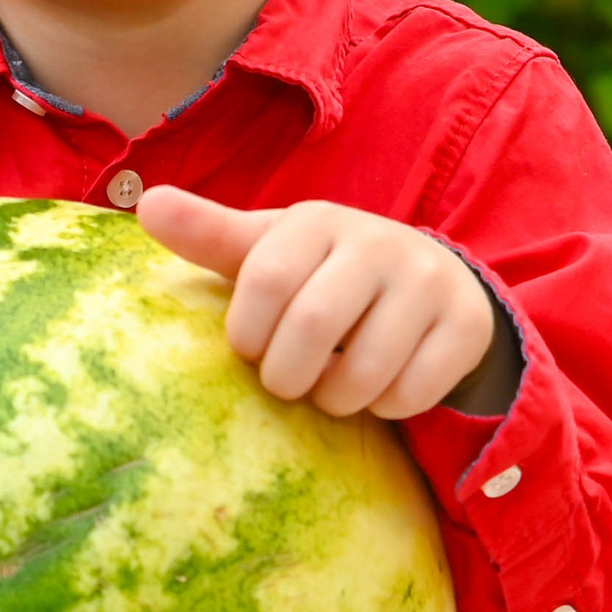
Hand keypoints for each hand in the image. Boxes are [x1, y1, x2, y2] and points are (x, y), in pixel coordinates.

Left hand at [136, 189, 518, 419]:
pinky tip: (380, 388)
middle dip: (288, 375)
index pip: (263, 279)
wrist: (427, 282)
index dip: (248, 333)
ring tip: (329, 387)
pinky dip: (386, 408)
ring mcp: (428, 281)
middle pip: (313, 327)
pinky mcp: (466, 325)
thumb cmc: (323, 273)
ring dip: (336, 399)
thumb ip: (209, 235)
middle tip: (287, 383)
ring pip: (365, 371)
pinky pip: (412, 393)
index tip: (250, 348)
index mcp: (318, 220)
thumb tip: (146, 203)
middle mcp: (377, 241)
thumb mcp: (269, 250)